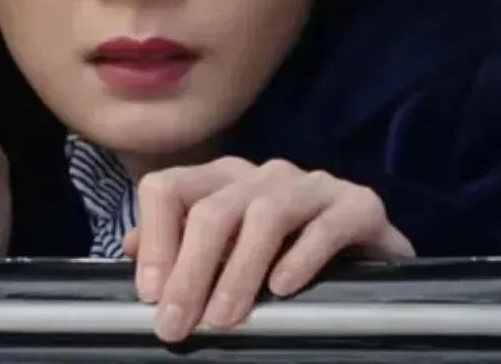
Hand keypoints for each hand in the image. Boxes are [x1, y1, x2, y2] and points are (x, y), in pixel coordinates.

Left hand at [121, 156, 413, 342]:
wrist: (371, 255)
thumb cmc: (289, 256)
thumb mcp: (228, 252)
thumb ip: (181, 248)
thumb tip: (129, 249)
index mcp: (225, 181)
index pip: (169, 188)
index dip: (154, 239)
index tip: (149, 294)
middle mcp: (265, 175)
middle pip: (213, 209)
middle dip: (190, 270)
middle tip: (177, 325)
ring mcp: (313, 185)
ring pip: (265, 213)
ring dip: (239, 271)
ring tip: (225, 318)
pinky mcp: (358, 204)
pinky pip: (327, 224)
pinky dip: (302, 257)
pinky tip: (284, 288)